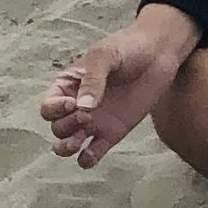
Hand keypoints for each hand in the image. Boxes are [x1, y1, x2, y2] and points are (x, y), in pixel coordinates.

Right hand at [41, 3, 200, 167]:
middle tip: (86, 116)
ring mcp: (94, 121)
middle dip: (65, 127)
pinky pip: (92, 153)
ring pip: (67, 144)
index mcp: (69, 85)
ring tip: (78, 143)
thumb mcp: (106, 56)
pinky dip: (87, 159)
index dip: (54, 110)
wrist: (159, 54)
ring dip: (67, 148)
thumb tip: (82, 107)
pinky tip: (91, 155)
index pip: (48, 107)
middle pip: (57, 127)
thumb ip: (93, 80)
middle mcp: (77, 106)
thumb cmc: (128, 48)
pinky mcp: (112, 133)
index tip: (72, 104)